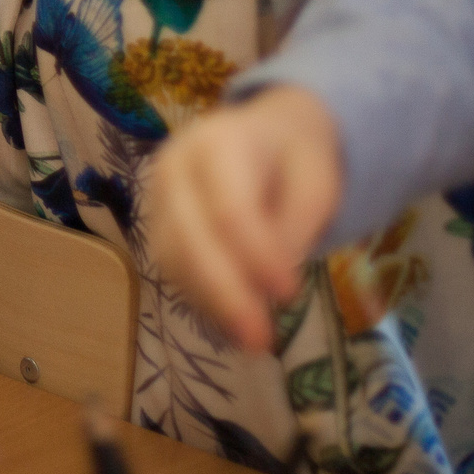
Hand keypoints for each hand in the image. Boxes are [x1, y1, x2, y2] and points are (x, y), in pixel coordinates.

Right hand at [141, 86, 343, 352]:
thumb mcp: (317, 181)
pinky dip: (201, 299)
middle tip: (261, 339)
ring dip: (211, 303)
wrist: (266, 134)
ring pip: (173, 257)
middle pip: (190, 236)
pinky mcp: (157, 224)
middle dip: (226, 292)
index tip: (290, 294)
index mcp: (218, 142)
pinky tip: (233, 321)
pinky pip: (171, 268)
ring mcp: (158, 195)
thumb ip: (297, 225)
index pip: (229, 208)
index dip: (257, 256)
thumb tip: (272, 283)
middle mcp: (174, 166)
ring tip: (252, 339)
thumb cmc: (297, 157)